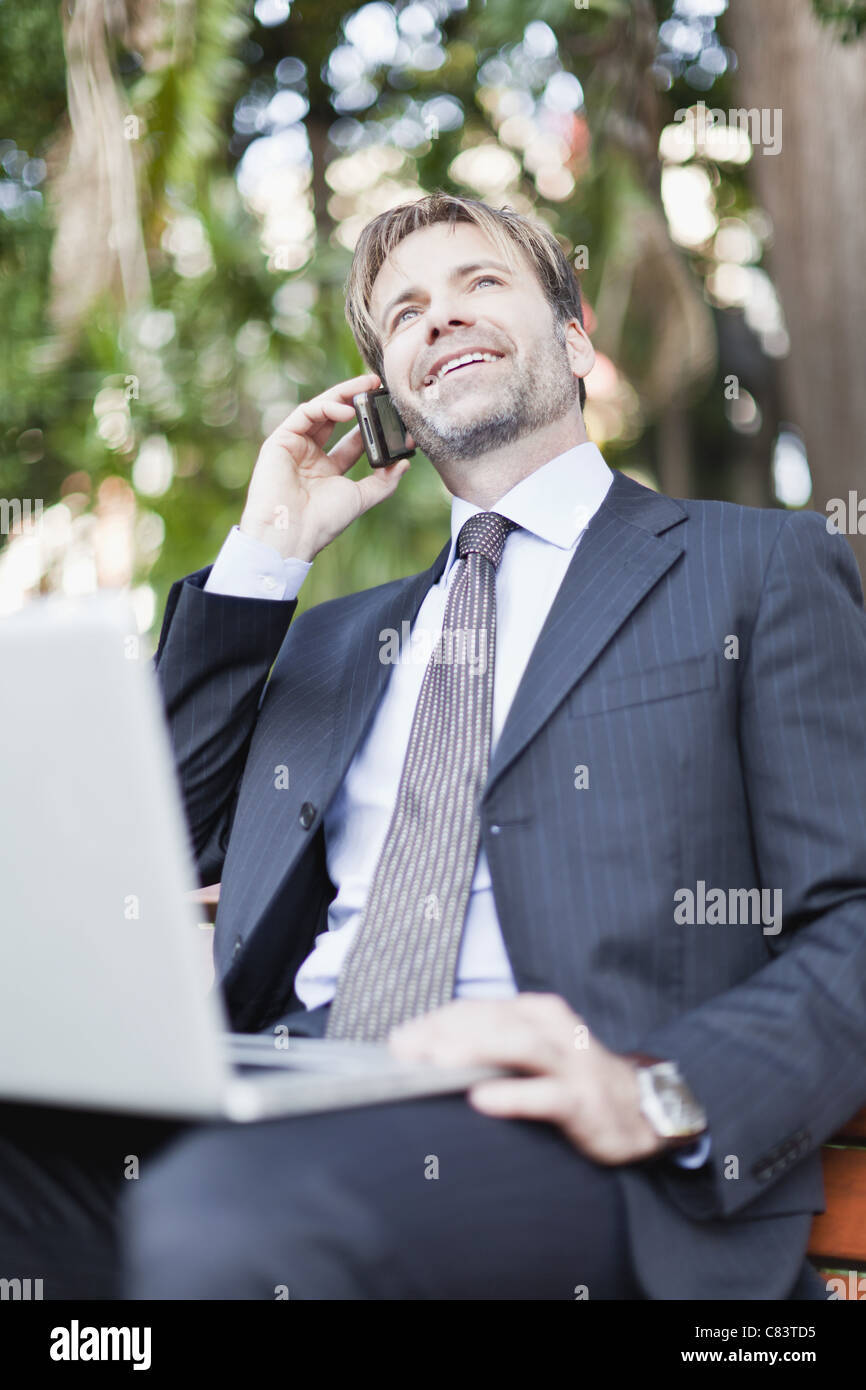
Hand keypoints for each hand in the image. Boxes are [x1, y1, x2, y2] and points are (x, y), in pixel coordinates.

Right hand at [239, 373, 413, 561]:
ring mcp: (294, 447)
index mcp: (327, 472)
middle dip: (356, 399)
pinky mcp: (280, 440)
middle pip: (334, 419)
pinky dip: (327, 407)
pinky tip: (347, 410)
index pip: (352, 440)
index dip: (370, 424)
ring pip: (320, 410)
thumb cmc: (323, 521)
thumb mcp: (361, 498)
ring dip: (343, 395)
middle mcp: (309, 457)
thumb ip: (384, 481)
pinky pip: (305, 414)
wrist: (291, 533)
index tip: (390, 412)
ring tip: (367, 388)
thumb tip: (404, 463)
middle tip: (377, 385)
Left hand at [387, 993, 666, 1164]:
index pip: (476, 1009)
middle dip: (444, 1033)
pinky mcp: (583, 1100)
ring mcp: (569, 1063)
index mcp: (535, 1012)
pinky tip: (482, 1099)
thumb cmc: (574, 1078)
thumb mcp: (534, 1051)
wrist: (642, 1108)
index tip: (399, 1043)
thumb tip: (426, 1051)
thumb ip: (489, 1046)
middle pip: (492, 1020)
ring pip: (519, 1046)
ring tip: (436, 1062)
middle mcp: (551, 1029)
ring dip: (474, 1051)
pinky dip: (513, 1095)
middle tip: (404, 1052)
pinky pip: (545, 1095)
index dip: (434, 1023)